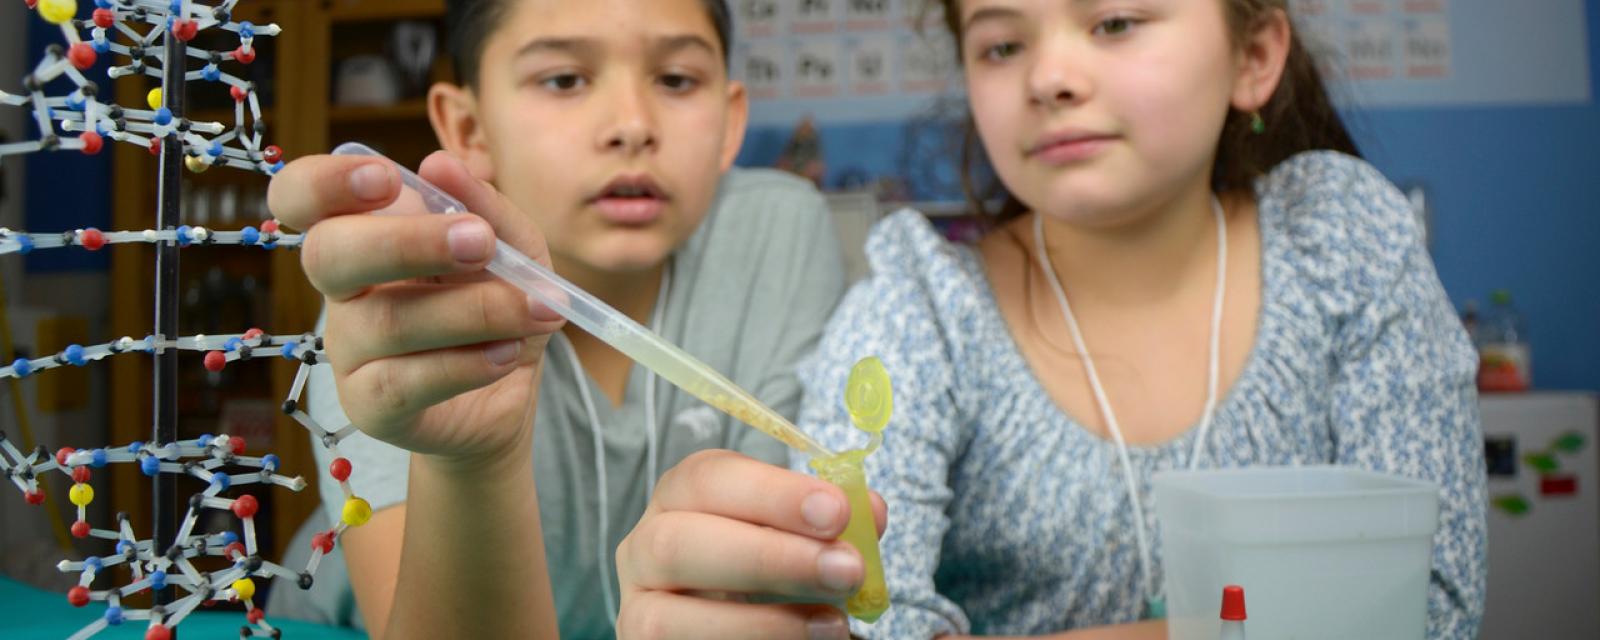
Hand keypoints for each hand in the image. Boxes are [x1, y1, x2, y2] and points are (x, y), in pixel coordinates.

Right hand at [268, 151, 565, 464]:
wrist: (513, 389)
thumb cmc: (499, 301)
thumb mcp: (515, 248)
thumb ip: (487, 208)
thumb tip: (440, 165)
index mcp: (361, 235)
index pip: (298, 198)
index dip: (323, 182)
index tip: (386, 178)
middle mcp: (342, 291)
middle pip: (328, 255)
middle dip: (407, 242)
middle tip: (481, 242)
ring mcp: (349, 351)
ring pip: (386, 322)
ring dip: (474, 309)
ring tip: (535, 308)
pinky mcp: (370, 407)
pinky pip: (402, 383)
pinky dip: (465, 364)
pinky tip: (508, 352)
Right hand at [616, 450, 888, 639]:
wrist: (747, 623)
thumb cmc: (772, 570)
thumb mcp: (799, 536)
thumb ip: (831, 522)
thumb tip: (870, 510)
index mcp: (681, 497)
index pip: (709, 479)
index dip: (773, 493)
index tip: (839, 510)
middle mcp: (645, 548)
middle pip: (678, 544)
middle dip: (768, 557)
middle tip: (846, 570)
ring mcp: (639, 608)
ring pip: (668, 618)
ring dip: (762, 623)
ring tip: (834, 625)